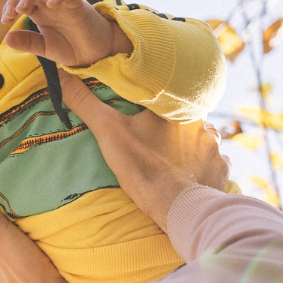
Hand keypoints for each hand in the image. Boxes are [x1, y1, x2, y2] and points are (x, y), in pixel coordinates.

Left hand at [0, 0, 132, 67]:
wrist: (95, 53)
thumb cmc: (70, 46)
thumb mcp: (45, 48)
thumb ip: (28, 42)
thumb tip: (6, 38)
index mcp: (39, 11)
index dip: (10, 5)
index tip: (5, 20)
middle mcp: (49, 4)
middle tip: (10, 14)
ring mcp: (64, 3)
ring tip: (23, 8)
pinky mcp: (79, 5)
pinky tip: (51, 4)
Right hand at [56, 71, 228, 232]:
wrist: (178, 208)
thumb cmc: (144, 168)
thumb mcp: (109, 131)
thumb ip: (85, 102)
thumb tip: (61, 73)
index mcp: (178, 107)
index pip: (168, 94)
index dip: (156, 102)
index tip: (145, 111)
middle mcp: (204, 123)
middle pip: (186, 117)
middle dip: (173, 126)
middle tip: (156, 139)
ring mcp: (216, 148)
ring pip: (202, 139)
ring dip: (190, 145)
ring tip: (173, 158)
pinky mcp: (222, 171)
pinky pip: (214, 163)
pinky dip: (203, 167)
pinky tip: (190, 175)